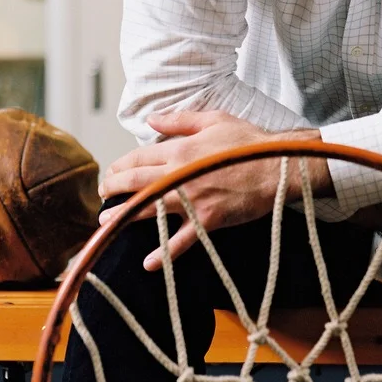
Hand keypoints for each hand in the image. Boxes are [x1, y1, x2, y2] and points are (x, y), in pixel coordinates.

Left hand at [98, 111, 331, 270]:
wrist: (279, 165)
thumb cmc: (249, 140)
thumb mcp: (214, 120)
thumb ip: (179, 120)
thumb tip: (151, 120)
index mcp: (181, 149)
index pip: (139, 158)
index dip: (120, 165)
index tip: (111, 171)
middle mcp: (181, 175)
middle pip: (136, 182)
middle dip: (114, 188)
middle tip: (103, 193)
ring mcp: (193, 200)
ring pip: (149, 209)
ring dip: (124, 215)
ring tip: (107, 221)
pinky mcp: (208, 220)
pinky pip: (182, 240)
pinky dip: (164, 253)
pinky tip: (149, 262)